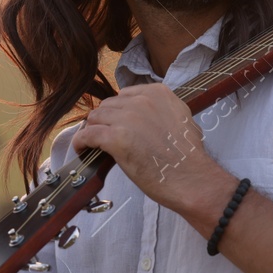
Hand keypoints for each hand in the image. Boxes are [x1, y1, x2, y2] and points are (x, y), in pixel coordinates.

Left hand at [71, 84, 215, 209]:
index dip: (118, 111)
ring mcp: (127, 118)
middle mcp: (141, 101)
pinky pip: (88, 134)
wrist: (191, 178)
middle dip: (105, 121)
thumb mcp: (182, 119)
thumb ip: (162, 110)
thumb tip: (147, 115)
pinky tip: (82, 150)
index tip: (117, 124)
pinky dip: (81, 142)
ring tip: (93, 144)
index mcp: (158, 93)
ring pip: (95, 117)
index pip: (125, 95)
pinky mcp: (115, 138)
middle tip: (106, 137)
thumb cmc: (188, 156)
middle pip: (108, 105)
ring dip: (93, 130)